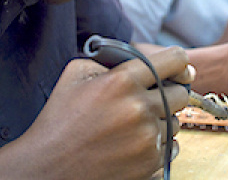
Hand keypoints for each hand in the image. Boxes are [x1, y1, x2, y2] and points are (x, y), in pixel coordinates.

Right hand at [0, 47, 192, 179]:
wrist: (46, 170)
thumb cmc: (59, 120)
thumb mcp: (76, 75)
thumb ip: (111, 59)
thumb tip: (142, 59)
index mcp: (122, 81)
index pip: (176, 59)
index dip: (180, 63)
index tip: (179, 69)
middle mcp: (138, 108)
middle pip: (181, 93)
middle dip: (168, 94)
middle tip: (148, 101)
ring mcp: (147, 138)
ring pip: (176, 122)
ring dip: (161, 122)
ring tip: (132, 127)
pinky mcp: (150, 164)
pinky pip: (172, 147)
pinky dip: (158, 145)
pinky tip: (133, 145)